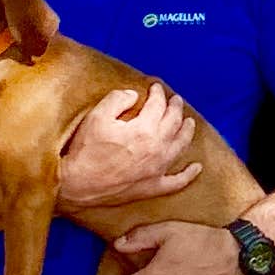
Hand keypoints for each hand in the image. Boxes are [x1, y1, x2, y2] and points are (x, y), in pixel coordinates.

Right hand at [57, 83, 199, 211]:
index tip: (155, 87)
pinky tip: (197, 168)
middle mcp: (156, 148)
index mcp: (144, 130)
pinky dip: (188, 174)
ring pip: (180, 147)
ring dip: (186, 132)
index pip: (157, 105)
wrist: (77, 185)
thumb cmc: (86, 150)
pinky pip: (177, 181)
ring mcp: (157, 169)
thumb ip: (118, 99)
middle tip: (175, 100)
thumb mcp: (97, 116)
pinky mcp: (152, 187)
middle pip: (173, 122)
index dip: (157, 93)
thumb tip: (134, 95)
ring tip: (189, 123)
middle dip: (175, 107)